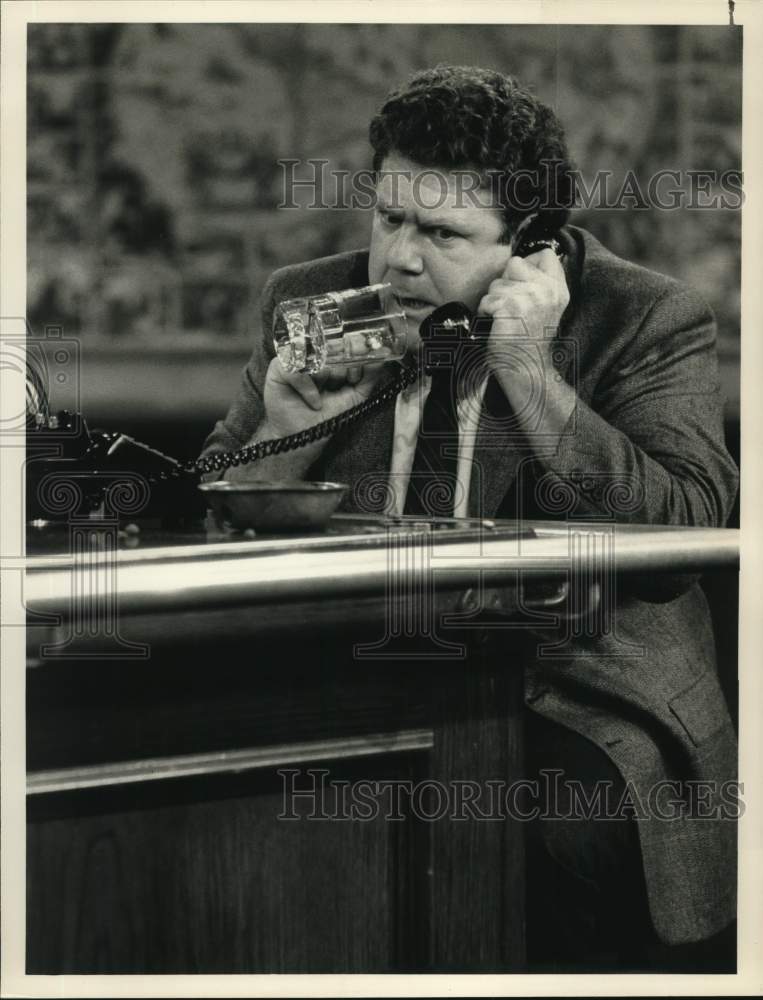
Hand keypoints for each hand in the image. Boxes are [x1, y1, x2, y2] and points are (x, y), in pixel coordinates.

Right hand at [261, 357, 384, 439]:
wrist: (302, 438)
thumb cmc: (325, 418)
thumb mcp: (355, 396)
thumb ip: (369, 376)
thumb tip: (382, 354)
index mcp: (332, 360)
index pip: (346, 344)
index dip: (356, 353)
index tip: (361, 365)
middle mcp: (314, 356)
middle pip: (333, 347)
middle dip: (343, 367)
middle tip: (342, 384)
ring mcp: (296, 360)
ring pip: (317, 355)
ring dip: (325, 378)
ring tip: (324, 397)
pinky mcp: (279, 368)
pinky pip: (297, 368)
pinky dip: (308, 386)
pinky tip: (313, 401)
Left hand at [478, 248, 568, 395]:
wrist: (528, 369)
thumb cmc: (530, 341)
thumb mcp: (547, 308)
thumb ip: (540, 284)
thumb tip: (519, 264)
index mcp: (558, 289)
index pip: (546, 254)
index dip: (528, 263)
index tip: (522, 284)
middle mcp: (547, 291)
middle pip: (515, 263)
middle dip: (506, 282)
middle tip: (511, 306)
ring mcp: (529, 298)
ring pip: (496, 284)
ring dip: (494, 301)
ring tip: (505, 319)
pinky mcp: (510, 308)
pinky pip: (487, 300)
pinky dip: (485, 312)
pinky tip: (497, 325)